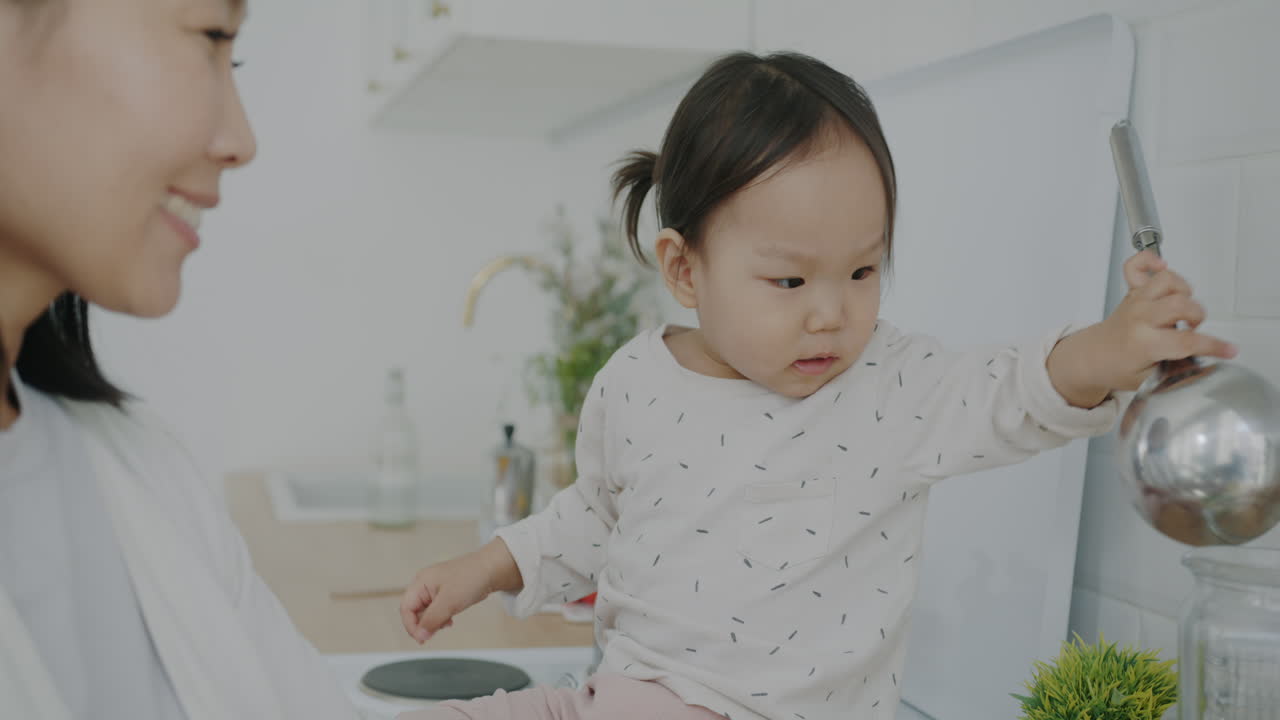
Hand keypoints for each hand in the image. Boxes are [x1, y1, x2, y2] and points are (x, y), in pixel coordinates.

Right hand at [399, 538, 521, 643]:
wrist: (492, 569)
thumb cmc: (470, 579)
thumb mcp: (449, 602)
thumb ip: (431, 620)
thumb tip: (420, 636)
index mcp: (420, 582)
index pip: (406, 608)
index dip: (411, 625)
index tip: (422, 638)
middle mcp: (425, 584)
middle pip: (414, 611)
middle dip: (424, 624)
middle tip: (435, 633)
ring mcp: (435, 588)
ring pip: (426, 612)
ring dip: (434, 622)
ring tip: (447, 623)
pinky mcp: (446, 592)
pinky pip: (436, 609)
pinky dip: (441, 617)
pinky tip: (450, 620)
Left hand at [1047, 251, 1236, 406]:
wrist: (1091, 356)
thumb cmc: (1117, 367)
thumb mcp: (1150, 379)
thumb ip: (1176, 367)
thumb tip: (1202, 359)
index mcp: (1143, 343)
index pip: (1186, 341)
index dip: (1213, 346)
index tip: (1228, 350)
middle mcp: (1139, 317)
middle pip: (1181, 304)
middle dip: (1197, 317)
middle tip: (1191, 329)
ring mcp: (1135, 301)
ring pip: (1168, 280)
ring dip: (1183, 292)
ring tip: (1180, 308)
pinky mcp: (1131, 292)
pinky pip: (1136, 265)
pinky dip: (1150, 260)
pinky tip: (1161, 268)